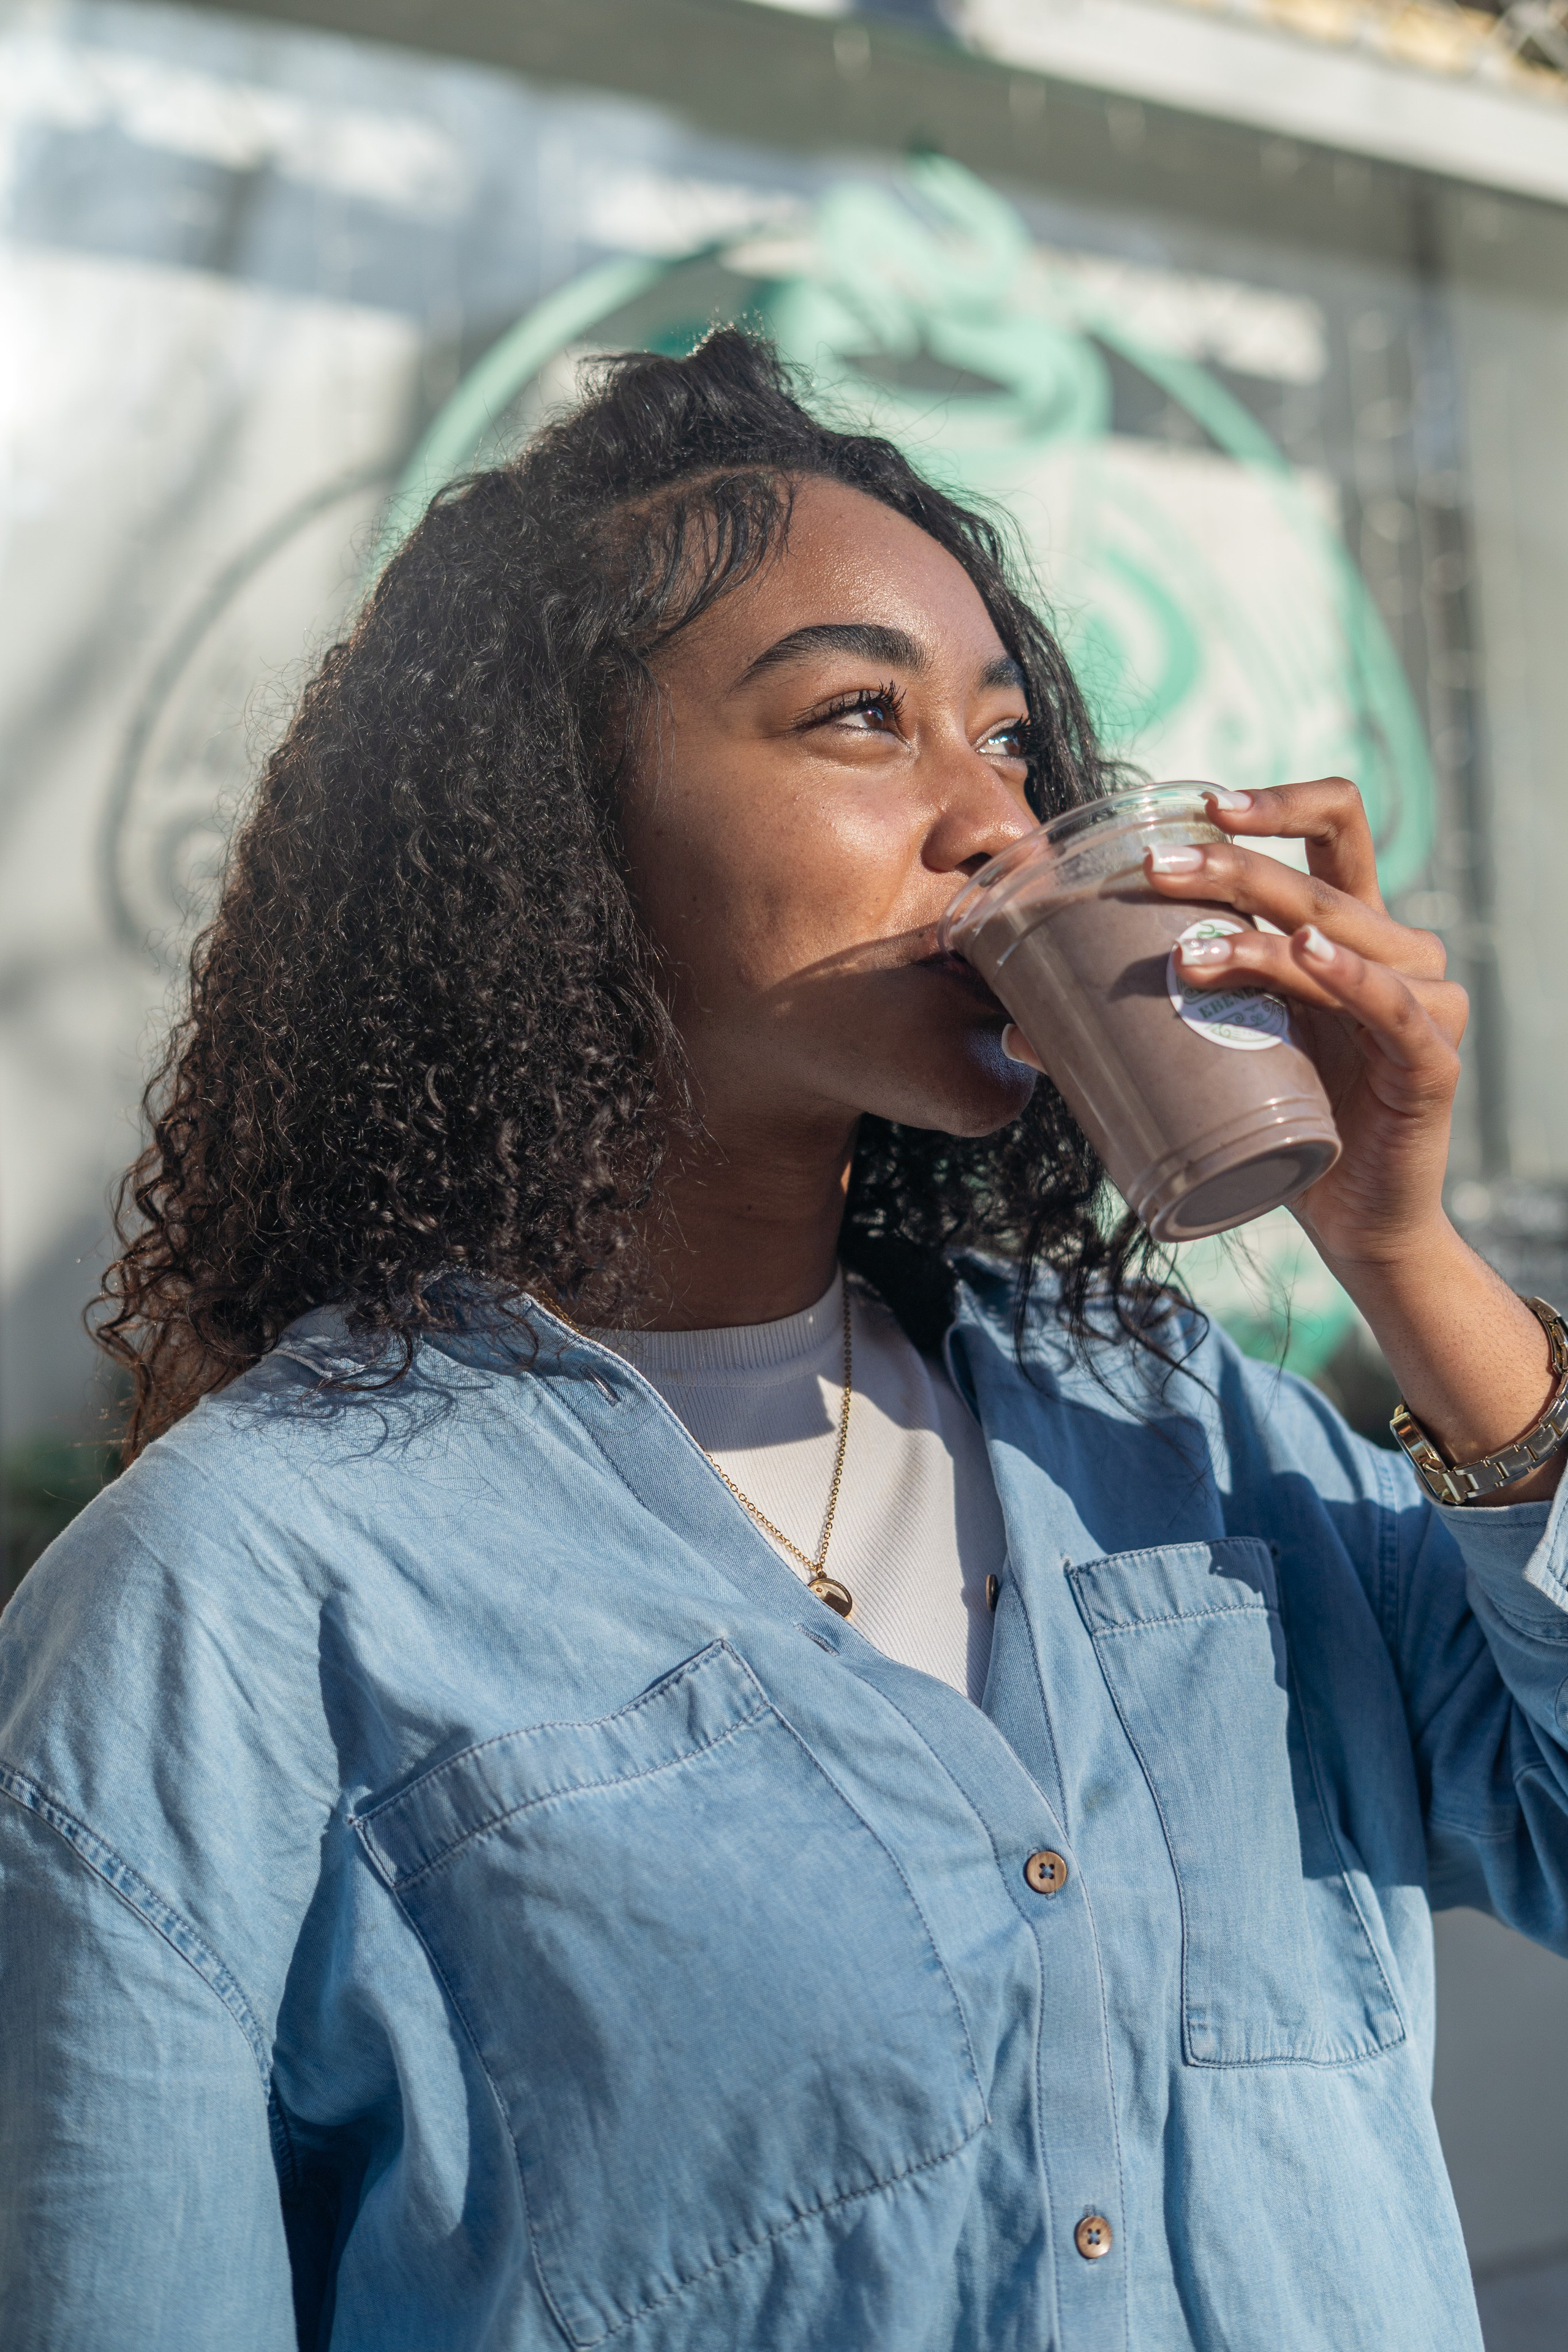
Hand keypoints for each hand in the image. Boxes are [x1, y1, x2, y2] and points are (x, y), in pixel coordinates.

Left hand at [1128, 776, 1557, 1495]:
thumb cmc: (1285, 1129)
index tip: (1199, 804)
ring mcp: (1424, 1001)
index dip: (1275, 800)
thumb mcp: (1219, 1059)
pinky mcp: (1433, 1061)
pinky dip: (1349, 977)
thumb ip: (1146, 1025)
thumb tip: (1015, 1029)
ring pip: (1336, 936)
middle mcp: (1398, 949)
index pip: (1334, 824)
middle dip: (1228, 864)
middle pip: (1314, 877)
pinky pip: (1393, 1007)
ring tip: (1185, 955)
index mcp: (1351, 930)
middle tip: (1149, 869)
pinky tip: (1304, 956)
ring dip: (1254, 934)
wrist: (1355, 1224)